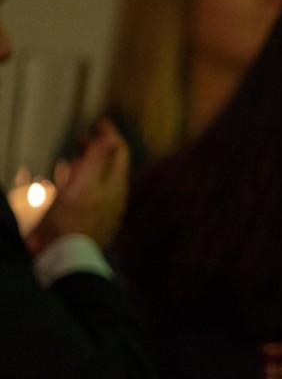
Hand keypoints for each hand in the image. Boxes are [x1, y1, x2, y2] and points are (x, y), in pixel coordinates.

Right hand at [27, 120, 128, 251]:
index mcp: (115, 185)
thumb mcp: (81, 184)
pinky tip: (72, 184)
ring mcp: (106, 210)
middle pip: (111, 166)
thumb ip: (95, 160)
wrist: (64, 255)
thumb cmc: (70, 219)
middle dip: (98, 148)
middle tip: (83, 137)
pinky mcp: (95, 221)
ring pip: (102, 180)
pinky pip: (93, 194)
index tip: (100, 123)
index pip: (119, 152)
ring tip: (75, 157)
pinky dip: (84, 181)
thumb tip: (111, 139)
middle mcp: (115, 197)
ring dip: (90, 164)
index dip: (111, 135)